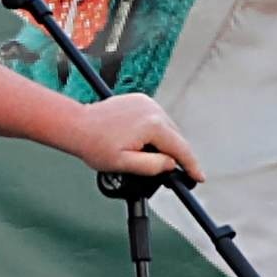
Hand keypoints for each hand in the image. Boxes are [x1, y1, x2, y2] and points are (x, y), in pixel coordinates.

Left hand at [60, 88, 200, 184]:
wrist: (77, 125)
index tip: (198, 177)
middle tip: (176, 173)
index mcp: (152, 125)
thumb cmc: (95, 145)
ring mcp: (146, 102)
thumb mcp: (125, 164)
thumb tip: (171, 164)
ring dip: (166, 142)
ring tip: (154, 157)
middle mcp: (153, 109)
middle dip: (178, 155)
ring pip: (167, 128)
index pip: (180, 148)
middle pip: (176, 137)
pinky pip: (156, 119)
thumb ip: (152, 166)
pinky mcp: (139, 100)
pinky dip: (156, 131)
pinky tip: (145, 142)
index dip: (191, 165)